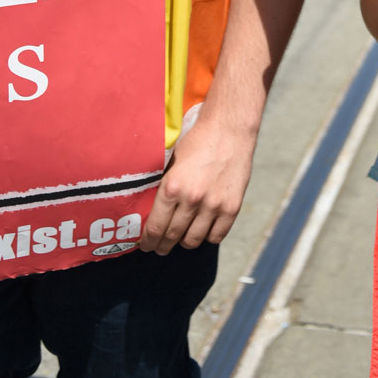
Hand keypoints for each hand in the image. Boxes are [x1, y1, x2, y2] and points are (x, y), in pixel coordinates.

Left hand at [139, 113, 254, 254]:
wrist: (230, 128)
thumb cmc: (198, 141)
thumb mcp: (172, 161)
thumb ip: (164, 187)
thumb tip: (150, 212)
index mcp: (172, 187)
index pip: (155, 227)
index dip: (148, 241)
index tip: (146, 246)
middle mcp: (192, 199)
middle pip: (172, 237)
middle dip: (162, 246)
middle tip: (160, 248)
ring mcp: (213, 205)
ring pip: (193, 241)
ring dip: (184, 243)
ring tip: (182, 239)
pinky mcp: (231, 207)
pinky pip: (216, 236)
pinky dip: (207, 237)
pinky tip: (203, 230)